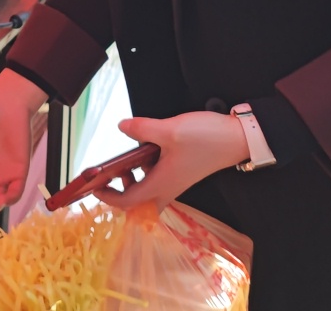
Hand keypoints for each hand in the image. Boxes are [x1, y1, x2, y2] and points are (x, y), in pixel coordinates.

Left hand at [90, 111, 249, 210]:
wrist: (237, 139)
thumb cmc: (208, 139)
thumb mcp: (170, 130)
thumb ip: (142, 129)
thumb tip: (122, 127)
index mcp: (162, 183)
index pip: (127, 201)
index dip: (107, 196)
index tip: (93, 186)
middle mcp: (168, 187)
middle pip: (136, 201)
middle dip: (118, 189)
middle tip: (108, 172)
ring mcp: (175, 181)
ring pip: (146, 189)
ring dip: (132, 178)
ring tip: (126, 158)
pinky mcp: (181, 172)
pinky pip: (156, 178)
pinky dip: (145, 169)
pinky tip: (146, 149)